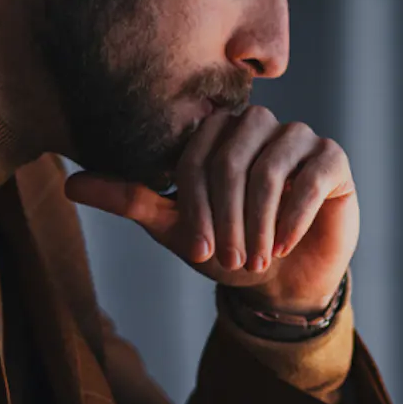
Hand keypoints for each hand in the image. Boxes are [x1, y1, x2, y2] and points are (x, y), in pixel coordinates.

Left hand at [62, 106, 356, 313]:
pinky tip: (282, 245)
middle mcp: (257, 124)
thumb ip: (129, 199)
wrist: (282, 279)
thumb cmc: (226, 246)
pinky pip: (311, 178)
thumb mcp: (173, 227)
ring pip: (269, 168)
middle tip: (228, 258)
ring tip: (255, 257)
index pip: (195, 155)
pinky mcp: (332, 160)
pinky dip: (293, 217)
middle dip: (225, 216)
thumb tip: (70, 185)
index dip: (194, 205)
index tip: (196, 249)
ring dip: (257, 221)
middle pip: (231, 159)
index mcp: (215, 132)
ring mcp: (298, 138)